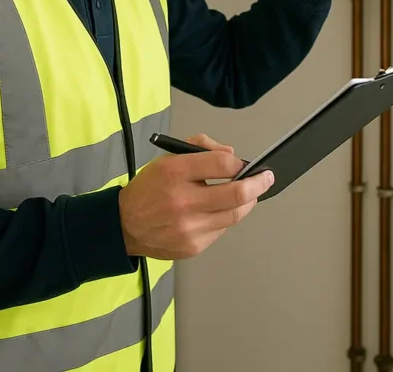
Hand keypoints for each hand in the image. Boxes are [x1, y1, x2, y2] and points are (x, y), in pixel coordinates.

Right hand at [118, 133, 273, 259]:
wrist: (124, 225)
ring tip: (250, 194)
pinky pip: (221, 230)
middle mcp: (183, 201)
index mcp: (175, 172)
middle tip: (267, 178)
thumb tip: (232, 154)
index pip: (221, 163)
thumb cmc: (150, 188)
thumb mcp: (168, 157)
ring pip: (235, 215)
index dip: (238, 162)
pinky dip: (226, 218)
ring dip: (248, 202)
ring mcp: (189, 227)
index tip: (245, 164)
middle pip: (236, 193)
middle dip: (258, 184)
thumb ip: (200, 147)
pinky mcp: (192, 246)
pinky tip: (222, 211)